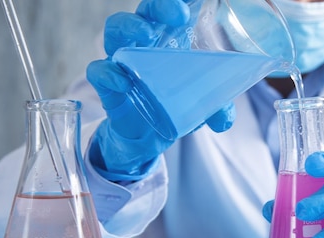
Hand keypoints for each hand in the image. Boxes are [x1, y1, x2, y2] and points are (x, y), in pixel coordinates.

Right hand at [86, 0, 234, 180]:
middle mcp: (144, 44)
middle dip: (160, 6)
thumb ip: (215, 108)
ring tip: (147, 35)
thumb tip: (225, 120)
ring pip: (115, 30)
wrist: (146, 137)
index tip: (194, 0)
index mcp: (169, 40)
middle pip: (146, 12)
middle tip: (180, 15)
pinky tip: (123, 81)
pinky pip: (99, 71)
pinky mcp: (108, 85)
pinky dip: (108, 73)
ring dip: (130, 27)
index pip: (171, 10)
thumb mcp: (199, 106)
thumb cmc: (172, 105)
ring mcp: (124, 62)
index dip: (178, 0)